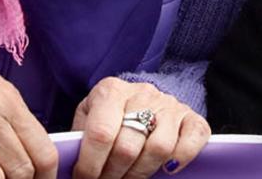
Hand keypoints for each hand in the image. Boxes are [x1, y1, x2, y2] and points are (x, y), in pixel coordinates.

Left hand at [71, 77, 210, 178]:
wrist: (137, 101)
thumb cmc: (107, 117)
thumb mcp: (88, 121)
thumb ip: (81, 139)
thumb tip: (69, 166)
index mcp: (110, 91)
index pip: (101, 133)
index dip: (91, 165)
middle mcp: (142, 93)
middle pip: (128, 147)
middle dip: (113, 175)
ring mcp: (169, 104)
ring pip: (159, 148)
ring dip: (141, 173)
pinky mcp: (191, 117)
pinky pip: (192, 140)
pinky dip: (180, 159)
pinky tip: (165, 170)